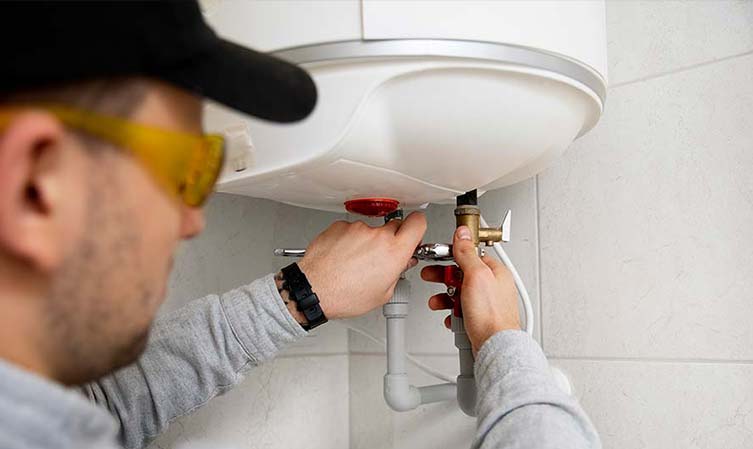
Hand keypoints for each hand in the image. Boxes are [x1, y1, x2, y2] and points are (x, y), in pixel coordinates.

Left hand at [295, 212, 426, 319]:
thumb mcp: (383, 294)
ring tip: (355, 263)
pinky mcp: (340, 226)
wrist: (314, 290)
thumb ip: (397, 273)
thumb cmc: (344, 295)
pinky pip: (351, 230)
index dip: (418, 227)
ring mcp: (357, 228)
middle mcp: (377, 235)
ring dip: (367, 242)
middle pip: (394, 226)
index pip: (418, 223)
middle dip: (391, 239)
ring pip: (370, 230)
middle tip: (382, 256)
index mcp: (394, 251)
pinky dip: (349, 240)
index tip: (414, 232)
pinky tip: (343, 257)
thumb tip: (401, 264)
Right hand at [421, 225, 519, 352]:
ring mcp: (486, 304)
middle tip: (431, 277)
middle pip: (462, 275)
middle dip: (444, 278)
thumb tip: (463, 233)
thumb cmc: (492, 315)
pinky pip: (461, 311)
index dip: (452, 255)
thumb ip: (467, 253)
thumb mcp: (476, 276)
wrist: (495, 347)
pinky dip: (452, 313)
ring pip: (459, 294)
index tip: (438, 257)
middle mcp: (493, 286)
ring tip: (438, 302)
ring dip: (446, 298)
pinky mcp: (480, 319)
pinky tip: (451, 316)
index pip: (470, 255)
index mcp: (495, 272)